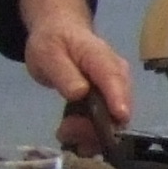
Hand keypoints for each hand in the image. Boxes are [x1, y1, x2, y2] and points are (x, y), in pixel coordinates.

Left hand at [18, 0, 133, 152]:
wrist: (60, 34)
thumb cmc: (54, 42)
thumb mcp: (48, 54)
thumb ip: (63, 73)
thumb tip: (80, 93)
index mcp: (102, 58)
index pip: (115, 79)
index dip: (118, 100)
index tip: (118, 118)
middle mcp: (117, 76)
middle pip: (119, 107)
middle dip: (95, 127)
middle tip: (64, 131)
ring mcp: (116, 91)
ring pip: (114, 121)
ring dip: (89, 134)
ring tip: (63, 132)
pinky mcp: (111, 103)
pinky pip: (106, 124)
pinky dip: (88, 134)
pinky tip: (69, 132)